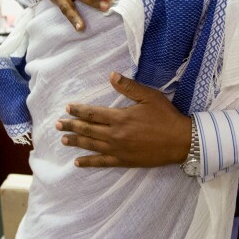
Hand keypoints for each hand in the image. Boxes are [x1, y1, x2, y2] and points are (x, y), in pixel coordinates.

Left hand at [56, 72, 191, 167]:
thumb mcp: (149, 96)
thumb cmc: (166, 116)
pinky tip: (77, 162)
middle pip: (87, 129)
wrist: (180, 141)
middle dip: (71, 126)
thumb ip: (129, 87)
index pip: (93, 113)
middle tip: (57, 124)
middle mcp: (115, 134)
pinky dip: (88, 162)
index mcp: (120, 117)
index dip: (78, 111)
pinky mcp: (123, 161)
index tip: (68, 108)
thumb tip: (111, 75)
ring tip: (63, 139)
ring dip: (76, 142)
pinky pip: (101, 162)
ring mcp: (118, 149)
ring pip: (91, 145)